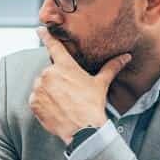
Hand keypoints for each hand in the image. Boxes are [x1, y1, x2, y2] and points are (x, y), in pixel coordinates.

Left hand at [30, 27, 129, 143]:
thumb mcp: (101, 84)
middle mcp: (49, 74)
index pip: (53, 46)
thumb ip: (111, 68)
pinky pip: (35, 99)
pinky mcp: (33, 102)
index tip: (40, 29)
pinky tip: (55, 109)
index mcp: (65, 66)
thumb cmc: (92, 105)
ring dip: (49, 91)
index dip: (46, 36)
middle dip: (57, 80)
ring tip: (63, 102)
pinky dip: (43, 102)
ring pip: (41, 85)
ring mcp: (39, 88)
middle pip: (49, 72)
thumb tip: (126, 57)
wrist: (82, 129)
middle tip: (68, 93)